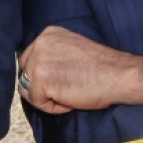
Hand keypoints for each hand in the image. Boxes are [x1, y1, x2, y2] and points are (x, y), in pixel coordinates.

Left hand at [17, 26, 142, 113]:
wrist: (117, 75)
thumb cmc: (101, 67)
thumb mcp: (71, 50)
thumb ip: (54, 55)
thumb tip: (40, 72)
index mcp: (48, 34)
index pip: (30, 58)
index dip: (43, 75)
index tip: (61, 81)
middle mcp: (39, 43)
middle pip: (25, 72)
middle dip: (40, 86)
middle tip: (62, 92)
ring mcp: (38, 60)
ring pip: (28, 89)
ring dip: (46, 98)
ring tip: (67, 97)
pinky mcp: (40, 78)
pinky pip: (37, 102)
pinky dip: (52, 108)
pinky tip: (69, 102)